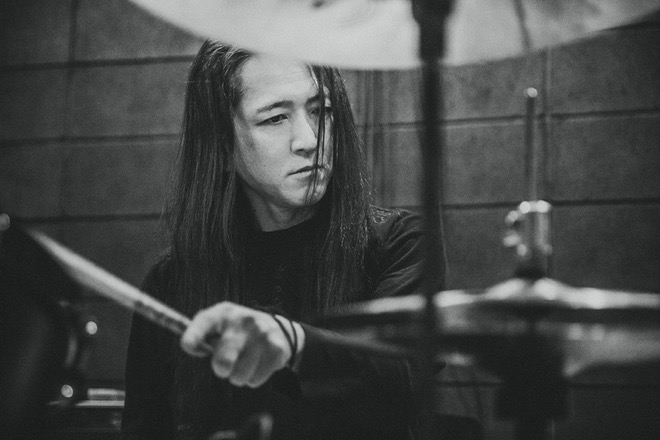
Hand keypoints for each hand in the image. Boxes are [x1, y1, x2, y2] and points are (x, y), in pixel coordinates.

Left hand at [181, 302, 303, 387]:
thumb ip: (200, 335)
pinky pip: (254, 380)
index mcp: (223, 313)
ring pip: (238, 376)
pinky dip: (254, 378)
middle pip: (222, 362)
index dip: (194, 336)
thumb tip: (189, 345)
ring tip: (244, 362)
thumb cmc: (236, 331)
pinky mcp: (276, 348)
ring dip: (238, 376)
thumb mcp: (218, 325)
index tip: (189, 346)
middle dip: (221, 369)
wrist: (277, 328)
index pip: (203, 323)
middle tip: (226, 365)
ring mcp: (261, 334)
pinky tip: (258, 363)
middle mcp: (243, 320)